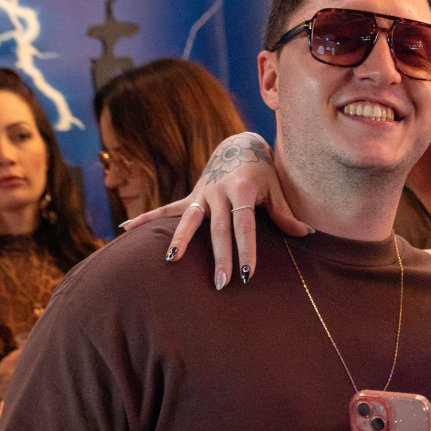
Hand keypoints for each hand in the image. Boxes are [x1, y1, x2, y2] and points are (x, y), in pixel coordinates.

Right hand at [120, 132, 312, 286]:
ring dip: (180, 241)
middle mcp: (218, 192)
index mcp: (241, 190)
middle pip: (218, 230)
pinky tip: (124, 228)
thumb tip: (306, 233)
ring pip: (189, 220)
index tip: (246, 273)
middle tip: (222, 283)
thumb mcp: (277, 188)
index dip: (245, 249)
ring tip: (171, 260)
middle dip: (220, 257)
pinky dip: (146, 219)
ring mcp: (201, 195)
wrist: (239, 147)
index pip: (244, 226)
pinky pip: (166, 210)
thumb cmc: (263, 172)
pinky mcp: (191, 198)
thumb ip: (286, 212)